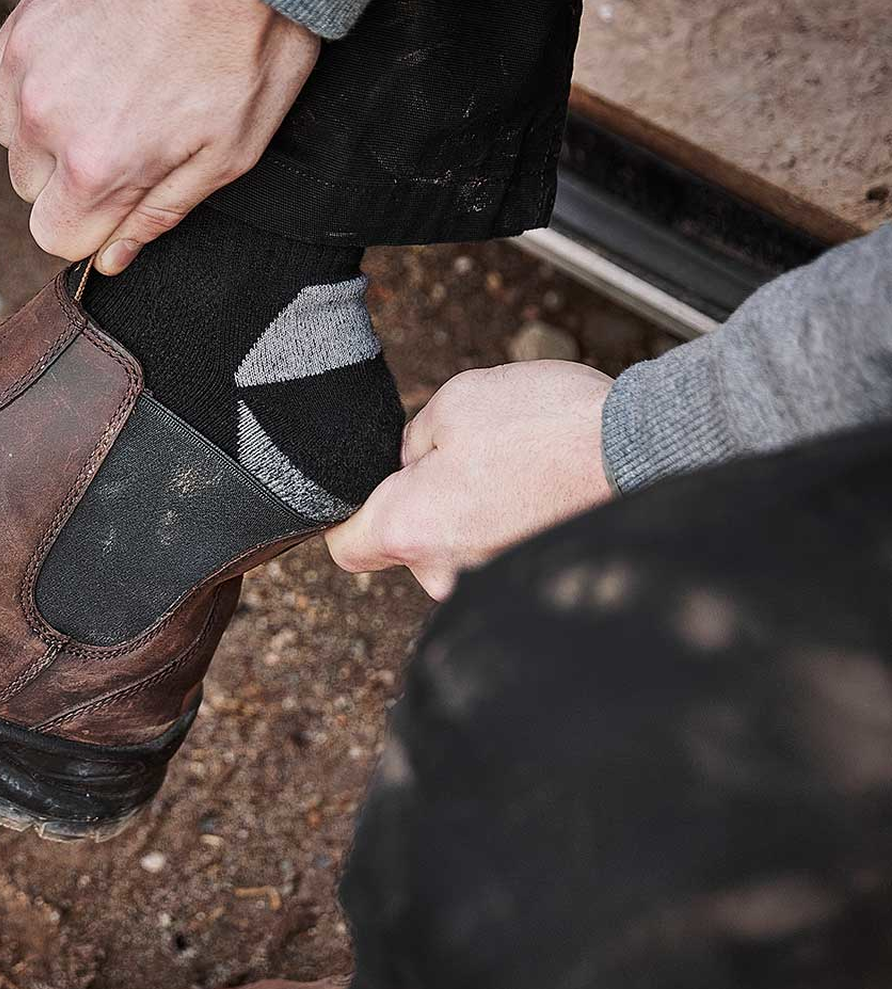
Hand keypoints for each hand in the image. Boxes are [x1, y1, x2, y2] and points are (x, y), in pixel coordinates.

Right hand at [0, 0, 317, 273]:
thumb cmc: (251, 38)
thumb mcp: (231, 151)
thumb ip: (161, 212)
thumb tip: (112, 259)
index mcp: (96, 164)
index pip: (55, 237)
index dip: (97, 224)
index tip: (129, 194)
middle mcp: (44, 117)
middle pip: (31, 190)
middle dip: (74, 179)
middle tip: (133, 135)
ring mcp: (27, 61)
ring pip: (10, 135)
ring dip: (47, 129)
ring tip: (111, 94)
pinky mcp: (23, 14)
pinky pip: (1, 78)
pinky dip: (31, 81)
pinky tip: (85, 60)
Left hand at [326, 362, 613, 598]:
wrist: (641, 454)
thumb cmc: (546, 425)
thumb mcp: (455, 402)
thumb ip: (413, 440)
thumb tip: (411, 464)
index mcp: (407, 528)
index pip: (346, 546)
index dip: (348, 517)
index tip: (368, 493)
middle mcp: (442, 574)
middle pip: (408, 544)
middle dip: (425, 502)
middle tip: (465, 458)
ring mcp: (489, 586)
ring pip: (456, 549)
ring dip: (471, 514)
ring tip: (514, 469)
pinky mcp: (529, 584)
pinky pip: (498, 553)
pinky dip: (510, 526)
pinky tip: (538, 488)